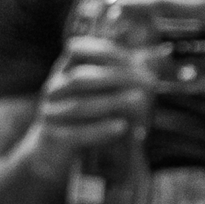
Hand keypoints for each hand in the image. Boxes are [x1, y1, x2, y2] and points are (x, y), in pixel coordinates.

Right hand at [25, 34, 153, 176]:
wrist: (50, 153)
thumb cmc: (81, 118)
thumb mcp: (94, 94)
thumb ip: (117, 77)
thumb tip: (154, 59)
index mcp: (63, 73)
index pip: (76, 51)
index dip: (103, 50)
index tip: (133, 58)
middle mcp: (53, 90)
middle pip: (79, 79)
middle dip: (115, 78)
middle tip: (146, 82)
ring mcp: (50, 114)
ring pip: (79, 106)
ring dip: (112, 102)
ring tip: (139, 101)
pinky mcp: (53, 139)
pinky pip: (76, 133)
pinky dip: (100, 129)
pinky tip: (122, 127)